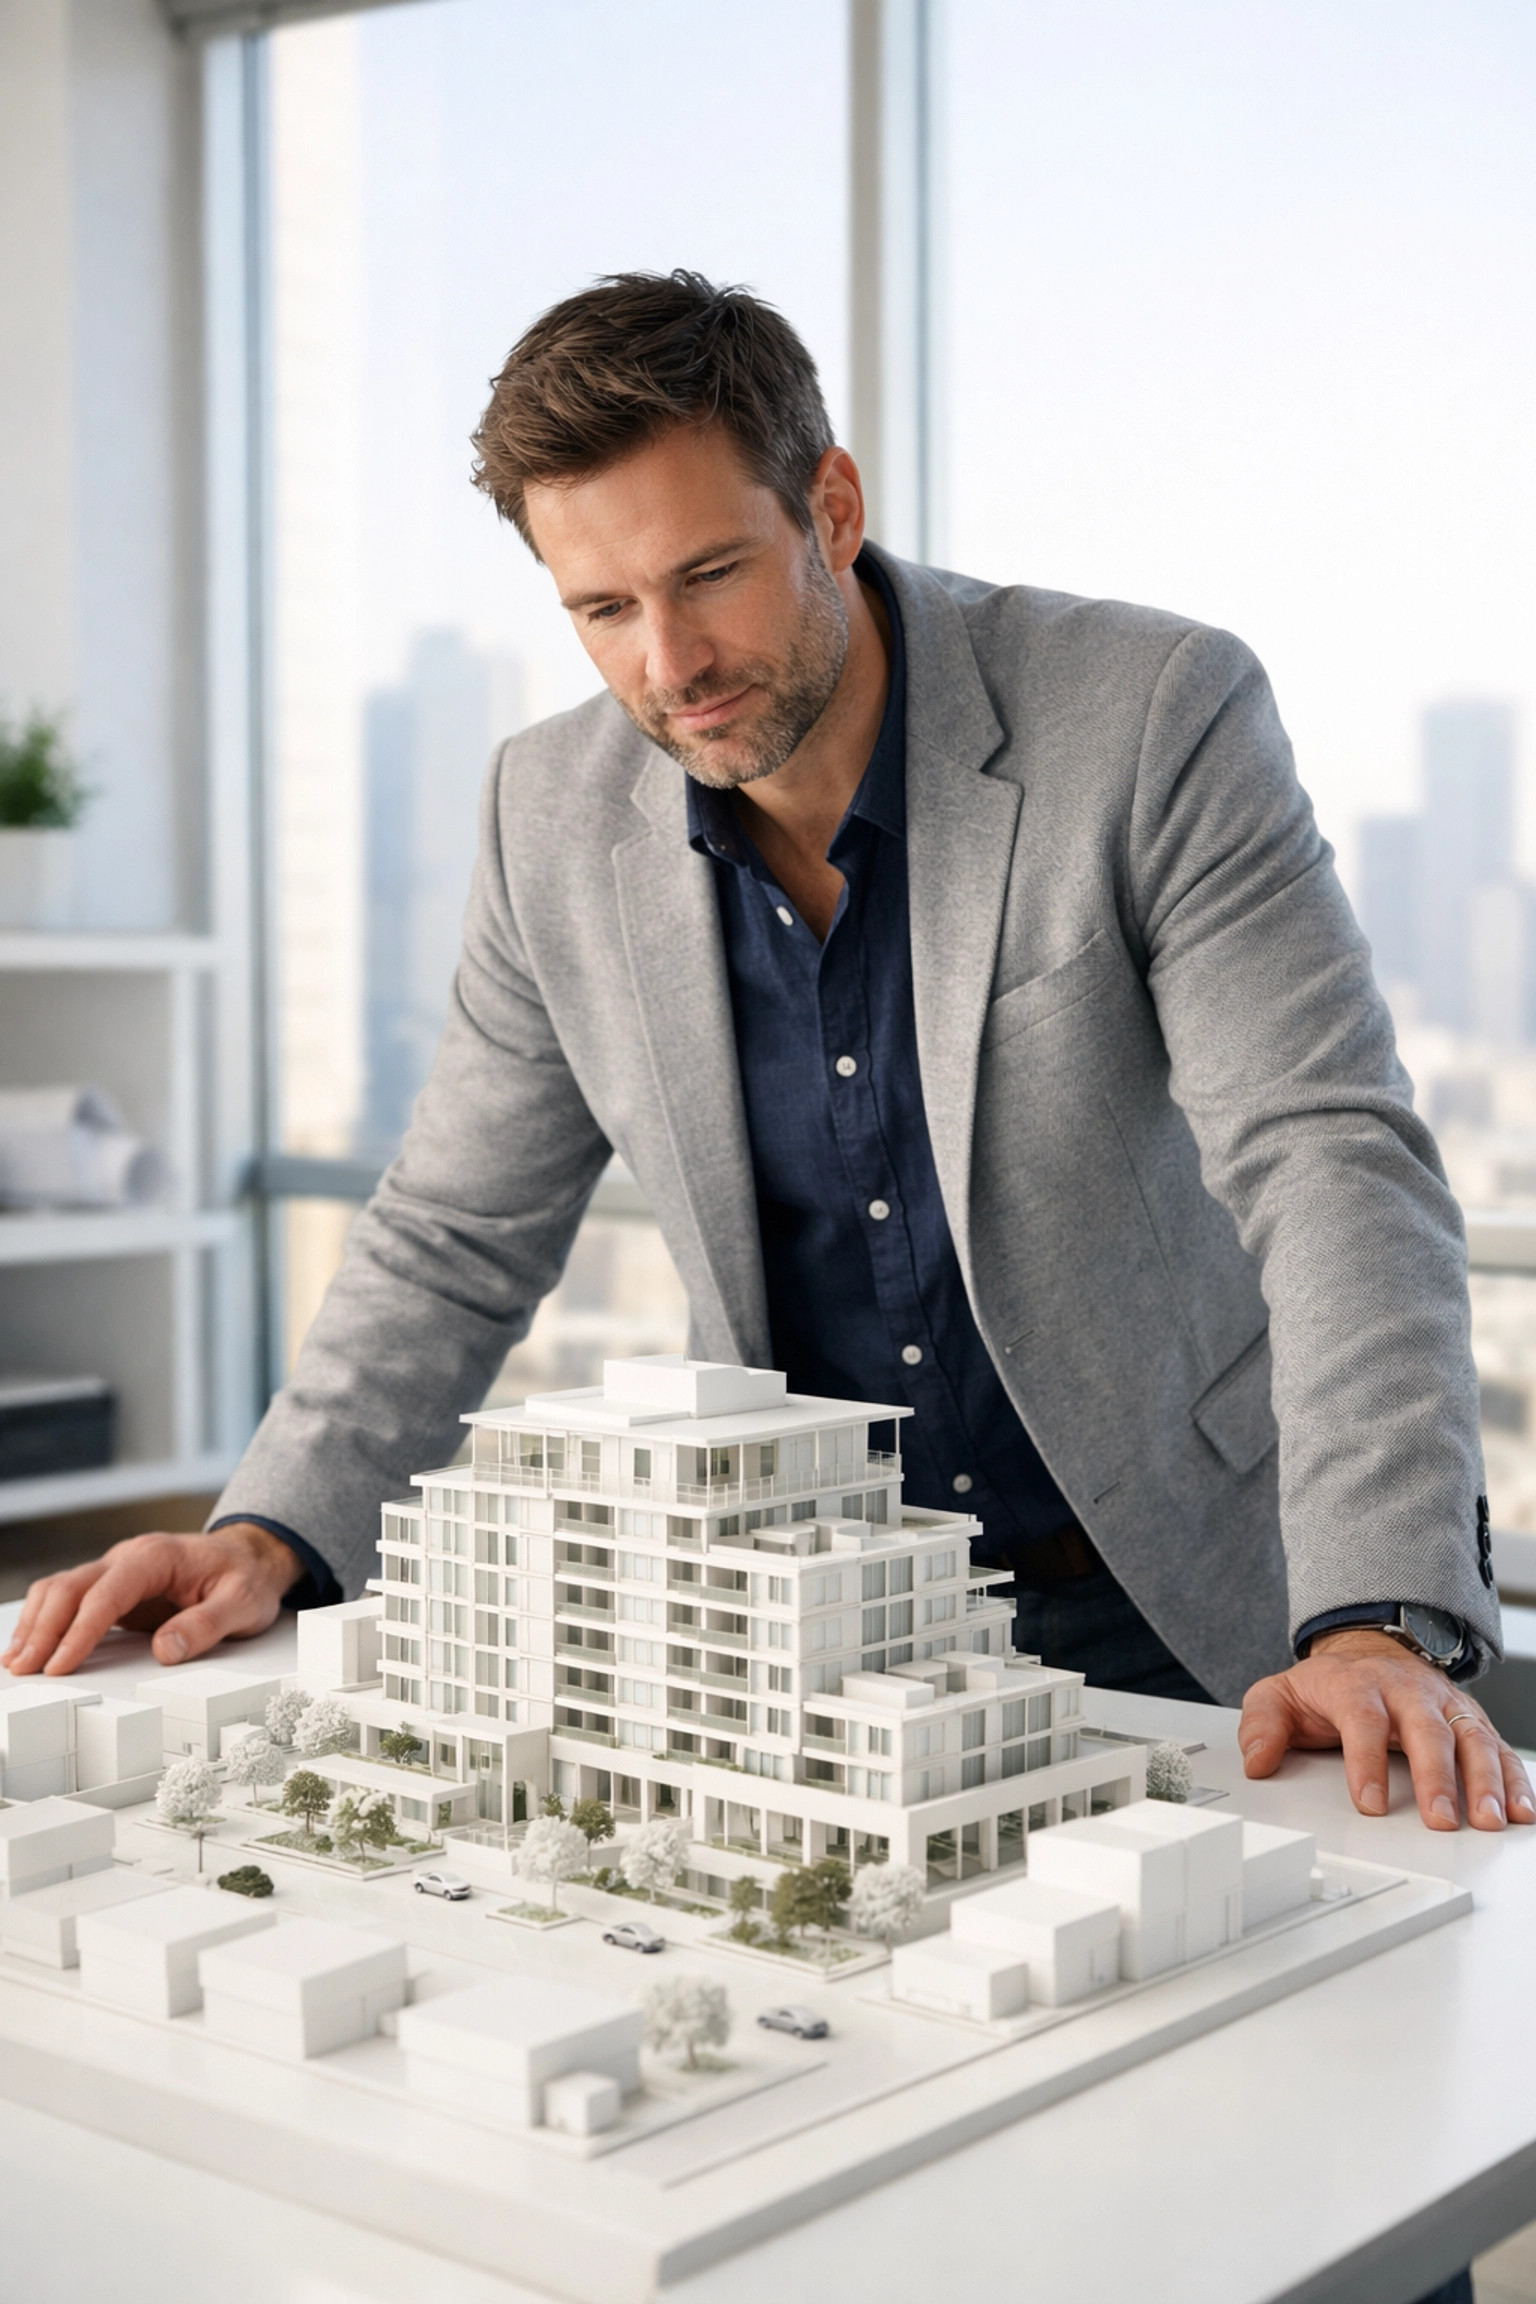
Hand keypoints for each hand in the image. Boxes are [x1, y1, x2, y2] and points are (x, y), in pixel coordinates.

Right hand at [0, 1524, 302, 1677]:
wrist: (250, 1558)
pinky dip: (46, 1620)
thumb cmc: (246, 1578)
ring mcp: (117, 1571)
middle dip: (43, 1629)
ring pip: (61, 1589)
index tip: (60, 1665)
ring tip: (17, 1662)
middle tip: (24, 1669)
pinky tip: (33, 1646)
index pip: (106, 1593)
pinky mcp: (113, 1588)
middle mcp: (128, 1558)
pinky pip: (70, 1599)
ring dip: (36, 1624)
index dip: (79, 1631)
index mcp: (156, 1557)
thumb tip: (165, 1650)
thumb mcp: (243, 1603)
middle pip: (70, 1587)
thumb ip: (207, 1625)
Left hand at [1240, 1627, 1534, 1830]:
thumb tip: (1257, 1761)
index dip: (1366, 1762)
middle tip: (1440, 1820)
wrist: (1368, 1648)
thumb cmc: (1327, 1684)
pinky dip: (1513, 1778)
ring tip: (1490, 1820)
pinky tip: (1521, 1810)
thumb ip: (1262, 1725)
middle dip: (1437, 1777)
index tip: (1369, 1803)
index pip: (1363, 1720)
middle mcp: (1407, 1691)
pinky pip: (1497, 1747)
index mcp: (1358, 1684)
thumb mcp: (1279, 1694)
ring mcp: (1443, 1704)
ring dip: (1485, 1780)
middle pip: (1427, 1730)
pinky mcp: (1469, 1720)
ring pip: (1471, 1737)